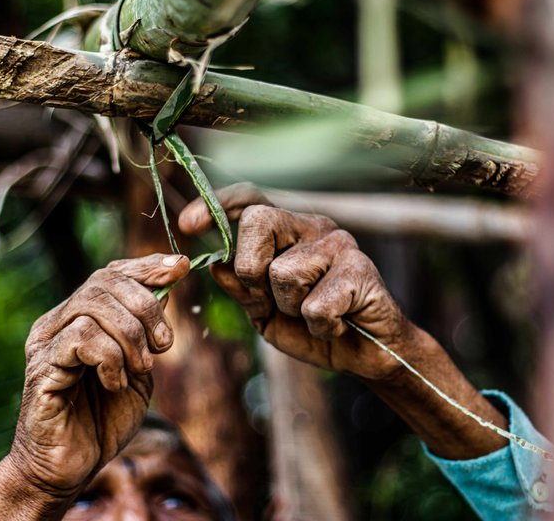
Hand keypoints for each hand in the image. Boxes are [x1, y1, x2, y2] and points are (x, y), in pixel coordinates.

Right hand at [8, 254, 188, 495]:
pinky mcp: (41, 367)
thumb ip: (148, 331)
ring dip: (130, 336)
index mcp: (80, 317)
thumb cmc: (102, 419)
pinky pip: (81, 338)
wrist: (69, 468)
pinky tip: (115, 383)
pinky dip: (110, 358)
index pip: (112, 273)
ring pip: (94, 305)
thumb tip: (168, 284)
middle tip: (163, 346)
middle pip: (105, 282)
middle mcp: (58, 322)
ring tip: (140, 368)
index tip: (181, 267)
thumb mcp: (139, 368)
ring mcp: (46, 343)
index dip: (147, 266)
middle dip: (147, 307)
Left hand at [179, 185, 508, 460]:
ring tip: (316, 315)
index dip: (216, 205)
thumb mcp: (266, 312)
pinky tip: (337, 324)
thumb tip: (215, 264)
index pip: (249, 198)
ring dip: (292, 309)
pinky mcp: (360, 269)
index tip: (186, 225)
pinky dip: (320, 327)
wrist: (367, 355)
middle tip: (272, 298)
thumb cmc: (314, 328)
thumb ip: (242, 288)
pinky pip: (314, 305)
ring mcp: (339, 243)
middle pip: (258, 221)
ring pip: (283, 273)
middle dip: (251, 268)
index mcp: (287, 230)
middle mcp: (312, 225)